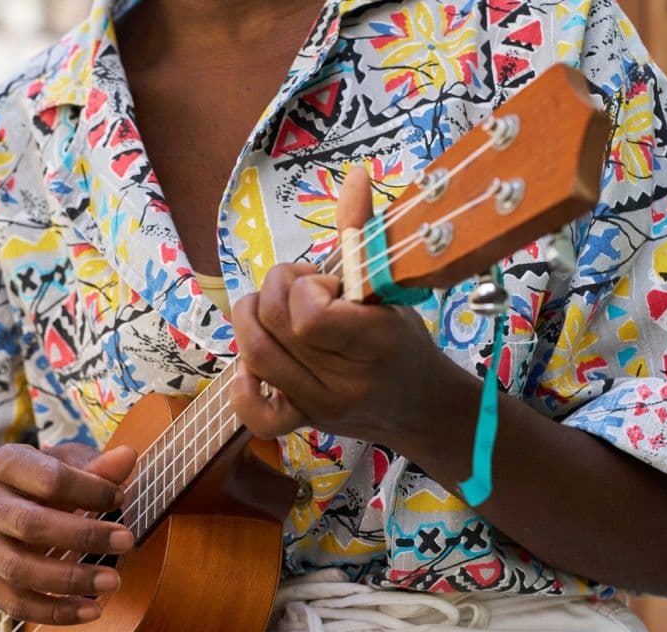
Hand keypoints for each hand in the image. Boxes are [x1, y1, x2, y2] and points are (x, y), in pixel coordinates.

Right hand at [0, 443, 137, 624]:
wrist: (0, 507)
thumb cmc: (43, 481)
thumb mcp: (69, 464)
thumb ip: (98, 466)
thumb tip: (128, 457)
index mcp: (5, 464)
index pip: (49, 478)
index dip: (90, 490)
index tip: (120, 498)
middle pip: (30, 525)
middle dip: (84, 536)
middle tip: (127, 541)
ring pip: (20, 570)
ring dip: (71, 579)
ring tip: (113, 580)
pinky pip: (16, 605)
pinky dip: (55, 612)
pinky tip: (92, 610)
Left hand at [230, 167, 458, 444]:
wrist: (423, 407)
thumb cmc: (405, 340)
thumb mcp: (392, 287)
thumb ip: (363, 233)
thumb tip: (355, 175)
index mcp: (374, 342)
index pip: (310, 315)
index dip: (306, 287)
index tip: (326, 282)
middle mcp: (344, 380)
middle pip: (275, 324)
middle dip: (278, 289)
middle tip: (301, 287)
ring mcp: (319, 405)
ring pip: (256, 355)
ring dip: (253, 319)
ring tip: (276, 311)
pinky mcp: (302, 421)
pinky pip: (255, 414)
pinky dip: (243, 385)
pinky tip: (254, 364)